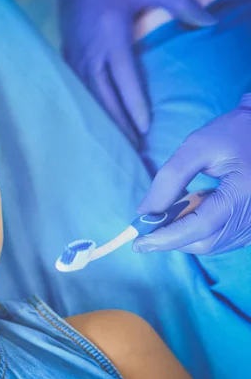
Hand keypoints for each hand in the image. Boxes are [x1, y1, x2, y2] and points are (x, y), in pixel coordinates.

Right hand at [57, 0, 216, 145]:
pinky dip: (87, 109)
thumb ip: (180, 4)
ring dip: (103, 121)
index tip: (144, 128)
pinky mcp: (67, 60)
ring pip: (89, 98)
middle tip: (132, 147)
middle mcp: (91, 55)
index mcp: (111, 39)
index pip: (124, 80)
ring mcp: (76, 59)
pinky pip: (77, 91)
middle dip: (119, 124)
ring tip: (116, 142)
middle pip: (104, 97)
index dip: (133, 106)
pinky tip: (95, 122)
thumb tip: (210, 22)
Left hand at [133, 94, 250, 254]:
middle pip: (205, 242)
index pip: (200, 226)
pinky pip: (221, 239)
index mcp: (242, 193)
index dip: (166, 237)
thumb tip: (145, 212)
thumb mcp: (195, 148)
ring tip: (168, 213)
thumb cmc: (229, 134)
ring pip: (212, 244)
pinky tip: (187, 214)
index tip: (138, 242)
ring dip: (183, 236)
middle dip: (171, 239)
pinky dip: (198, 233)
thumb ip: (169, 180)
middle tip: (145, 229)